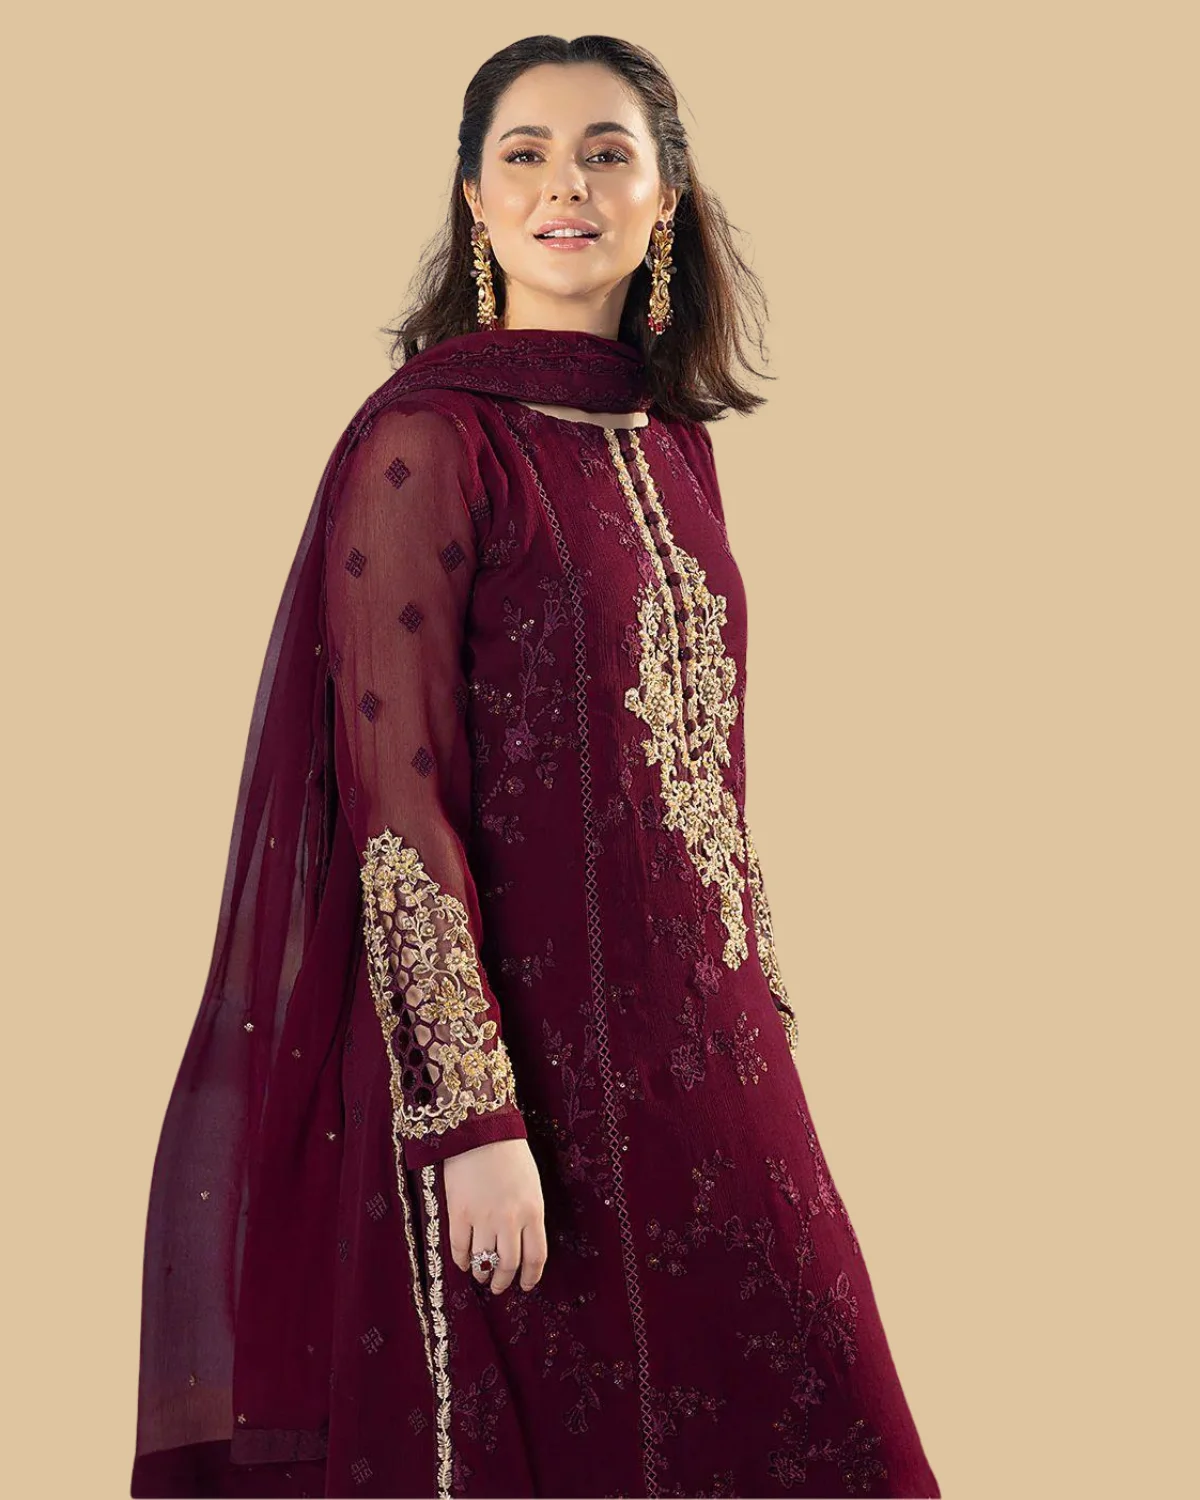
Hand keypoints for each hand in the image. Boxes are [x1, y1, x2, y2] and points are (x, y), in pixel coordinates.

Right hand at [444, 1136, 547, 1294]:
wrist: (481, 1131)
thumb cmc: (510, 1154)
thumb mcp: (531, 1185)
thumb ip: (528, 1214)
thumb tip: (522, 1243)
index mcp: (533, 1211)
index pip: (536, 1256)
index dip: (531, 1276)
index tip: (526, 1285)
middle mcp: (510, 1220)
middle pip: (509, 1265)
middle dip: (504, 1281)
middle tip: (500, 1286)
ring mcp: (483, 1218)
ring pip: (484, 1261)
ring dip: (482, 1274)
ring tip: (481, 1275)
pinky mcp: (459, 1214)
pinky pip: (460, 1249)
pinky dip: (461, 1261)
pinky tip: (463, 1262)